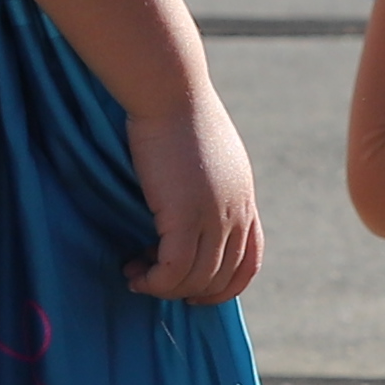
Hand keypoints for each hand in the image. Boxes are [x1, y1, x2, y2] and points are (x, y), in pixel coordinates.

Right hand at [129, 97, 263, 303]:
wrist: (170, 93)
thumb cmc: (178, 114)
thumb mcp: (208, 154)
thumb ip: (209, 184)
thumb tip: (189, 201)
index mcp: (244, 198)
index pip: (251, 260)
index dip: (226, 285)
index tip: (196, 291)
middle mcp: (236, 211)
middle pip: (223, 276)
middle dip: (188, 290)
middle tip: (154, 282)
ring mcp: (215, 216)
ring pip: (197, 277)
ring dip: (164, 287)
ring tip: (136, 276)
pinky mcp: (185, 216)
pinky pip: (174, 269)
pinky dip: (154, 280)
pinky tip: (134, 270)